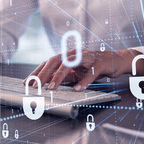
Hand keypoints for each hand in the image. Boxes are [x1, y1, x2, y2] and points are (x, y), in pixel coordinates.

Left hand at [26, 49, 143, 90]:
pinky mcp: (100, 63)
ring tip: (51, 87)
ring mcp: (87, 57)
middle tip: (35, 85)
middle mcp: (75, 54)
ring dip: (59, 76)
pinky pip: (91, 72)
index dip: (37, 71)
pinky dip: (84, 81)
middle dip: (44, 73)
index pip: (49, 62)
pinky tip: (77, 89)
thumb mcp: (76, 72)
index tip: (27, 82)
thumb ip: (64, 77)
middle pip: (55, 61)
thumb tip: (47, 85)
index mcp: (68, 56)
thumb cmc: (93, 66)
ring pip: (70, 64)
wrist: (116, 60)